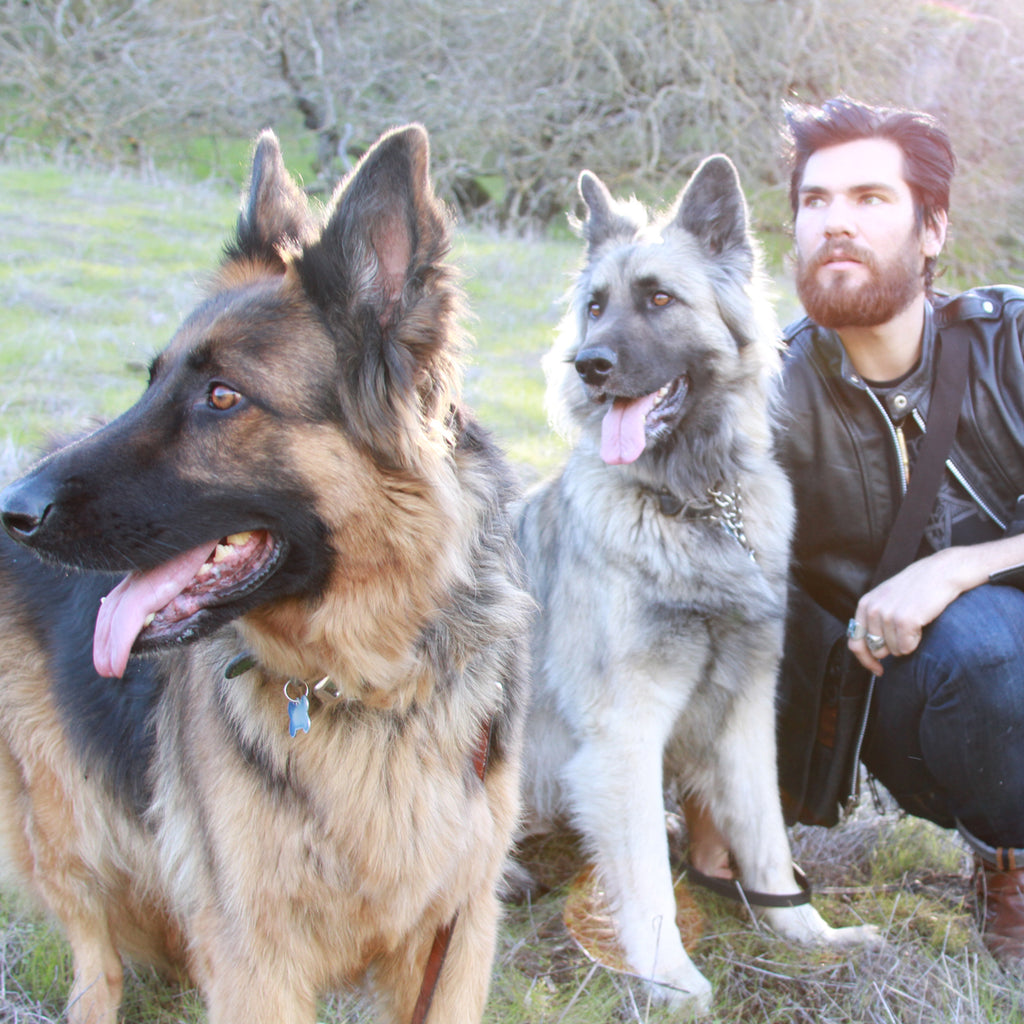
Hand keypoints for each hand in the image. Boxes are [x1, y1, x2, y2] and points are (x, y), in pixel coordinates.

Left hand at [846, 534, 1023, 673]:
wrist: (942, 572)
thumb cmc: (918, 587)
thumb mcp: (888, 599)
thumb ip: (876, 621)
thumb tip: (875, 651)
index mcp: (865, 605)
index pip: (855, 642)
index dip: (865, 660)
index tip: (878, 670)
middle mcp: (872, 609)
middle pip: (876, 649)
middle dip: (892, 649)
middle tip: (907, 632)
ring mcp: (887, 614)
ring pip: (894, 650)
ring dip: (907, 643)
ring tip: (916, 622)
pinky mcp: (904, 619)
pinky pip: (907, 648)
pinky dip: (916, 642)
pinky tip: (921, 624)